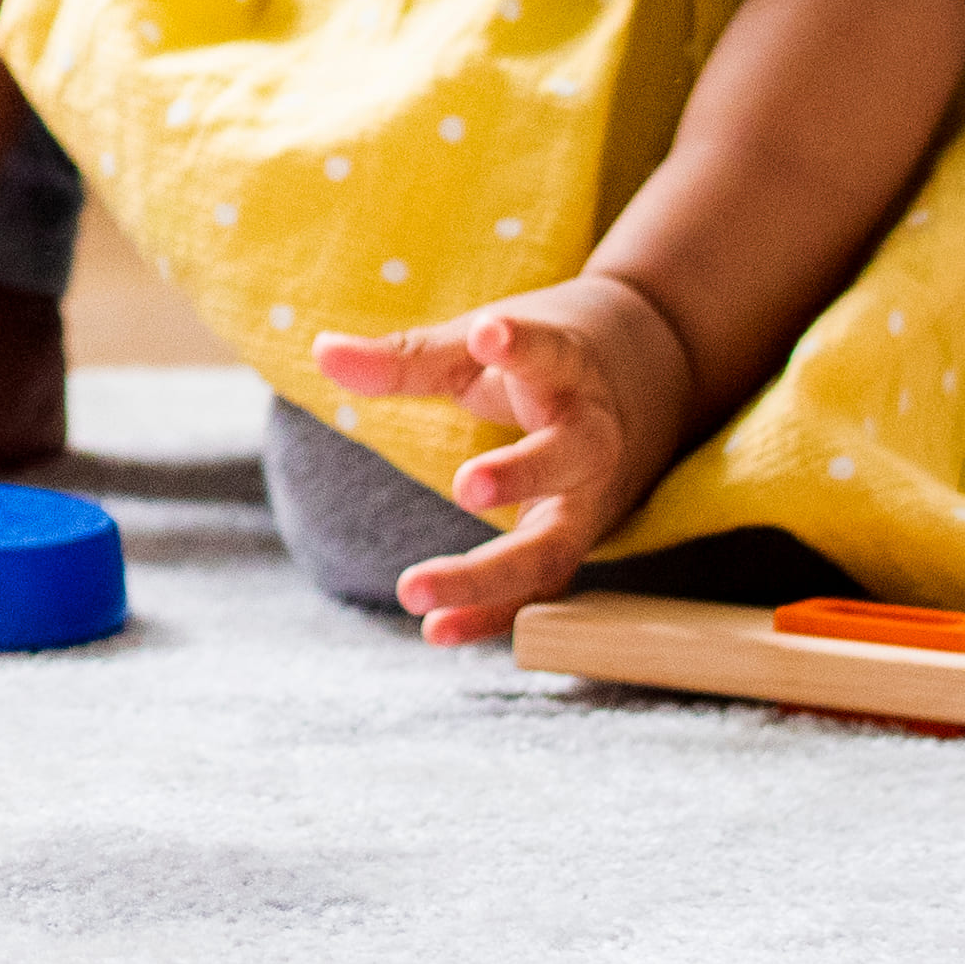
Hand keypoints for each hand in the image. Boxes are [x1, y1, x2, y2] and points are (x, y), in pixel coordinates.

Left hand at [304, 273, 698, 645]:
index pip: (550, 356)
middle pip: (566, 460)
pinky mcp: (571, 544)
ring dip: (488, 577)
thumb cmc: (541, 362)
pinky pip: (535, 589)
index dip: (521, 345)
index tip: (489, 332)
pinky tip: (436, 631)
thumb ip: (405, 358)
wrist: (643, 386)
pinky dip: (489, 614)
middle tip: (466, 486)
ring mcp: (586, 502)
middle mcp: (591, 441)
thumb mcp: (478, 349)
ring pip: (552, 546)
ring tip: (415, 592)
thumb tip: (321, 352)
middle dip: (520, 473)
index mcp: (569, 375)